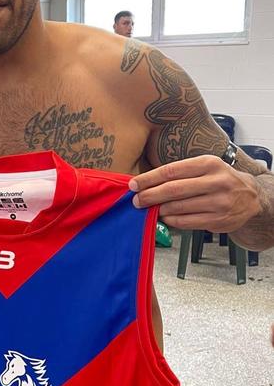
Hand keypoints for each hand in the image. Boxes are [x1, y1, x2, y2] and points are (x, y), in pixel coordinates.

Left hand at [129, 155, 259, 231]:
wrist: (251, 197)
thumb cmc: (220, 179)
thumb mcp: (205, 167)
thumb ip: (181, 173)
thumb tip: (147, 183)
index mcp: (208, 164)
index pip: (172, 170)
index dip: (149, 179)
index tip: (134, 184)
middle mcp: (216, 182)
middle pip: (173, 190)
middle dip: (150, 196)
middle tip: (136, 200)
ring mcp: (219, 202)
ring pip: (179, 207)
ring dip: (159, 209)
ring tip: (149, 209)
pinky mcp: (219, 220)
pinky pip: (187, 222)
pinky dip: (171, 220)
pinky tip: (165, 217)